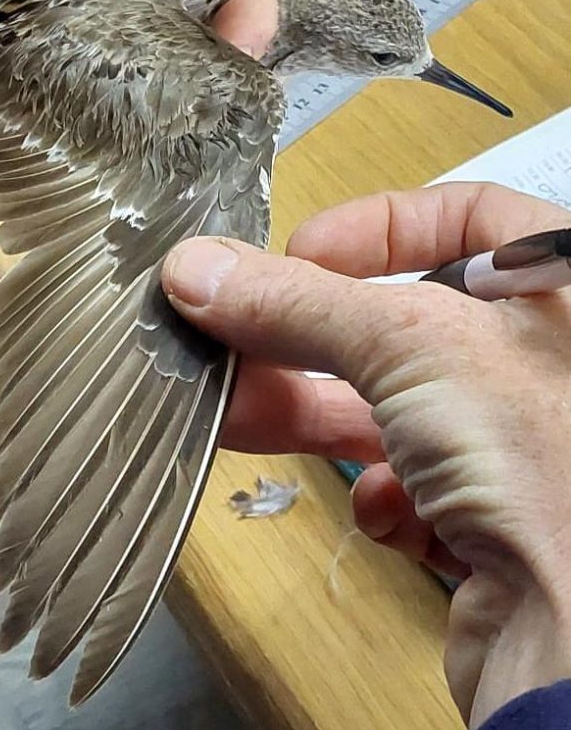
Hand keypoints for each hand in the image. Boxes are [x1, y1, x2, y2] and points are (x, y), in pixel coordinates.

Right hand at [161, 182, 570, 727]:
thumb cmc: (535, 460)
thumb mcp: (407, 345)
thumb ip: (298, 303)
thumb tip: (196, 269)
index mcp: (561, 287)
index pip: (468, 213)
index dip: (378, 225)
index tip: (305, 255)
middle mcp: (546, 360)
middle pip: (415, 317)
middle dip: (317, 335)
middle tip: (239, 338)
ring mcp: (523, 440)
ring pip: (401, 403)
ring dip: (327, 415)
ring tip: (255, 416)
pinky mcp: (498, 515)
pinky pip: (423, 477)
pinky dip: (391, 490)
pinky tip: (394, 510)